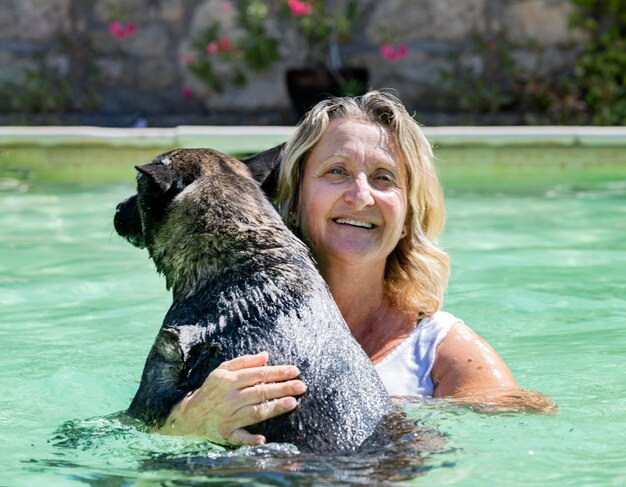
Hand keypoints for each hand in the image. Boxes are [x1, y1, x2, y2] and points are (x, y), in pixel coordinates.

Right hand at [158, 351, 305, 445]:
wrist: (189, 415)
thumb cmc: (211, 390)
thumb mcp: (222, 370)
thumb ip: (244, 361)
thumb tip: (265, 356)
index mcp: (229, 380)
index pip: (258, 374)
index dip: (277, 372)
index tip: (295, 371)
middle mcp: (229, 398)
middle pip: (260, 392)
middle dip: (282, 388)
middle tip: (301, 387)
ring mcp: (228, 417)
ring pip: (254, 412)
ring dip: (273, 408)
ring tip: (292, 403)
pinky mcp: (226, 433)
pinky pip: (239, 437)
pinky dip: (250, 439)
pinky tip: (263, 438)